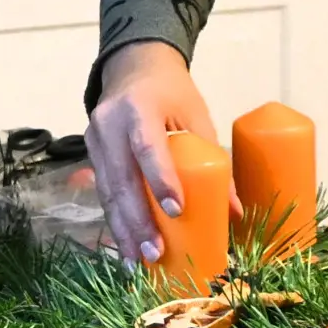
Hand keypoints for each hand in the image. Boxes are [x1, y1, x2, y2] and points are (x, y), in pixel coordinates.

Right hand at [81, 41, 218, 265]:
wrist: (133, 66)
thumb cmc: (172, 92)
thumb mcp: (197, 116)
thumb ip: (214, 160)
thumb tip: (235, 212)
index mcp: (139, 107)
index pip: (147, 146)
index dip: (160, 179)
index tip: (176, 210)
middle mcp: (109, 123)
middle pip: (122, 178)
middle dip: (138, 220)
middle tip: (156, 253)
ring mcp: (94, 139)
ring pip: (107, 192)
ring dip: (123, 229)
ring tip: (138, 261)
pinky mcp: (91, 154)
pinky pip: (103, 193)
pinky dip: (116, 222)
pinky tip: (125, 248)